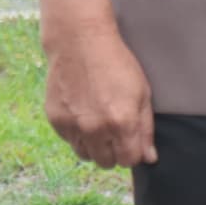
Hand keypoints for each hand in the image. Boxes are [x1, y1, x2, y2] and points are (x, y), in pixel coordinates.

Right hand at [42, 24, 154, 167]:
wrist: (80, 41)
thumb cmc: (115, 64)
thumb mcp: (141, 92)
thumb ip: (145, 130)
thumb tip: (148, 158)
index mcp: (122, 123)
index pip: (129, 160)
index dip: (132, 152)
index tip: (130, 140)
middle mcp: (96, 129)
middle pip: (107, 163)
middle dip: (113, 151)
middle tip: (113, 129)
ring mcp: (73, 126)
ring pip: (86, 155)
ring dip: (93, 146)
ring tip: (96, 122)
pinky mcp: (56, 120)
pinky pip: (69, 141)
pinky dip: (76, 133)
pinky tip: (81, 112)